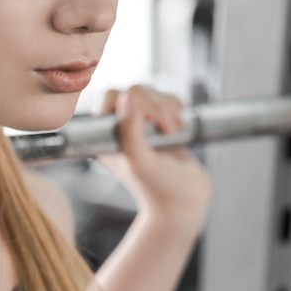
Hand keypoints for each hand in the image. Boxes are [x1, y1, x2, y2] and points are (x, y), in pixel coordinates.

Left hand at [95, 86, 211, 231]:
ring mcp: (140, 123)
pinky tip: (179, 124)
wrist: (185, 200)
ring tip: (174, 130)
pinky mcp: (158, 122)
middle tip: (168, 129)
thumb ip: (130, 130)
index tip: (150, 120)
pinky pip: (165, 98)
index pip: (111, 97)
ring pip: (151, 92)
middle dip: (156, 106)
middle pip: (134, 91)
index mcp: (104, 136)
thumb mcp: (140, 161)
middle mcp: (119, 128)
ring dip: (167, 108)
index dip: (133, 101)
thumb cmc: (158, 187)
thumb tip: (128, 96)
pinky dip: (176, 107)